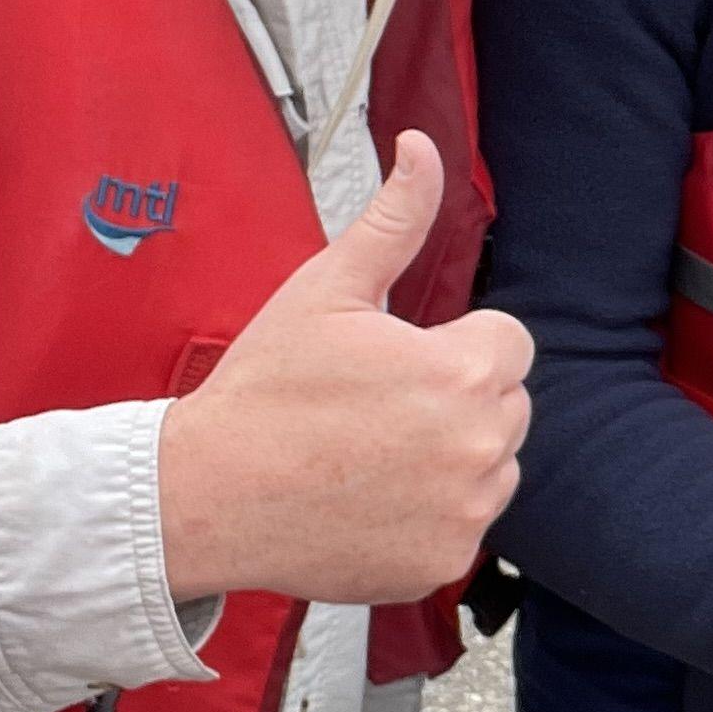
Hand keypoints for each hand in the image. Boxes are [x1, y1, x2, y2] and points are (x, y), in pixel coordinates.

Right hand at [154, 133, 533, 606]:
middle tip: (374, 409)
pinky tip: (367, 500)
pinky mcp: (441, 564)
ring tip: (368, 454)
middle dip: (455, 398)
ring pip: (491, 467)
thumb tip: (422, 147)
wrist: (205, 495)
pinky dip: (427, 516)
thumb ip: (395, 219)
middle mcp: (480, 446)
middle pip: (505, 405)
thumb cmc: (264, 390)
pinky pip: (460, 526)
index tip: (397, 361)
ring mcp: (464, 512)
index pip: (508, 343)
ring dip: (450, 457)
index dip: (452, 345)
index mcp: (463, 372)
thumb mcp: (327, 289)